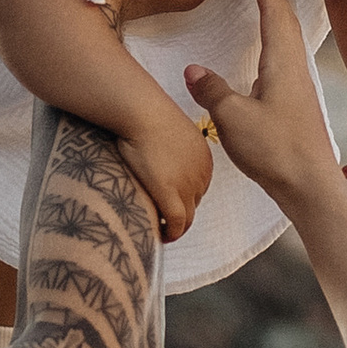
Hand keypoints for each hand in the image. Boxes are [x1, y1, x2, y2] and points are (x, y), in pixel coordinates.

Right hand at [122, 97, 216, 239]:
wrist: (143, 111)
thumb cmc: (148, 113)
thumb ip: (170, 143)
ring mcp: (187, 184)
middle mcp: (201, 173)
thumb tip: (156, 148)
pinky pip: (176, 223)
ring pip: (187, 217)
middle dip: (181, 213)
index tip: (170, 203)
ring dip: (176, 227)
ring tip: (162, 232)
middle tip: (163, 220)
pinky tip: (161, 235)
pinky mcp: (170, 193)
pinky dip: (171, 233)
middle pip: (194, 202)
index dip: (184, 197)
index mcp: (203, 157)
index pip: (198, 186)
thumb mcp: (168, 128)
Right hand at [182, 0, 339, 205]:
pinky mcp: (297, 108)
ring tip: (267, 4)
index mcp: (282, 65)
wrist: (310, 188)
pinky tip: (268, 60)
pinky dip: (276, 46)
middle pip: (286, 23)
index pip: (274, 14)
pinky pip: (285, 64)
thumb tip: (194, 69)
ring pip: (288, 43)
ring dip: (277, 19)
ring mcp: (298, 90)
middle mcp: (295, 71)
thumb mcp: (233, 118)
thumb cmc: (276, 151)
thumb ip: (213, 90)